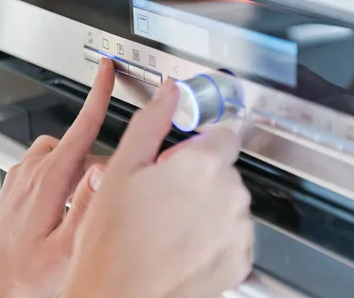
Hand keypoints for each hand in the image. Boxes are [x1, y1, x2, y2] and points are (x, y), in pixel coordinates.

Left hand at [0, 58, 115, 296]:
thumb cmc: (24, 274)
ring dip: (82, 164)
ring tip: (88, 198)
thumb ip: (88, 206)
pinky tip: (70, 201)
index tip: (105, 68)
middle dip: (100, 156)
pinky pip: (49, 161)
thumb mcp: (66, 249)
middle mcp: (34, 170)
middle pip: (80, 142)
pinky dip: (66, 170)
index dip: (98, 94)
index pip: (81, 126)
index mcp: (50, 179)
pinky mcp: (19, 182)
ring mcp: (23, 174)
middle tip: (110, 190)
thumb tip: (107, 170)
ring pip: (65, 151)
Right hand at [62, 80, 253, 297]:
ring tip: (167, 226)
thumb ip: (151, 122)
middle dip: (198, 177)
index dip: (196, 146)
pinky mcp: (240, 259)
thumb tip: (170, 93)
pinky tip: (182, 246)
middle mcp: (230, 194)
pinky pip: (232, 235)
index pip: (223, 134)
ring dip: (207, 207)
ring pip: (228, 202)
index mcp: (202, 165)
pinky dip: (213, 238)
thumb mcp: (122, 170)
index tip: (179, 160)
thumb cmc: (114, 244)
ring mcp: (238, 230)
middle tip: (161, 198)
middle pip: (224, 169)